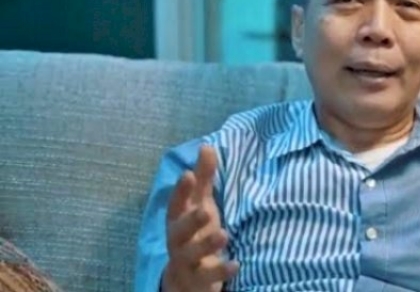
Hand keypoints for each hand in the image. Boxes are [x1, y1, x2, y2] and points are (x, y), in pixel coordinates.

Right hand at [161, 145, 238, 291]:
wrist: (187, 278)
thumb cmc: (195, 233)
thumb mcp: (200, 205)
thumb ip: (203, 178)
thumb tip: (207, 146)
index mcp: (178, 220)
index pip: (176, 204)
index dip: (180, 191)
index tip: (188, 174)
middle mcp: (179, 241)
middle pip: (178, 231)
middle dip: (190, 221)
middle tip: (204, 210)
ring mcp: (187, 262)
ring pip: (190, 255)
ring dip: (206, 245)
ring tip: (224, 235)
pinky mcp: (199, 279)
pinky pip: (208, 276)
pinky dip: (222, 270)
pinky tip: (237, 264)